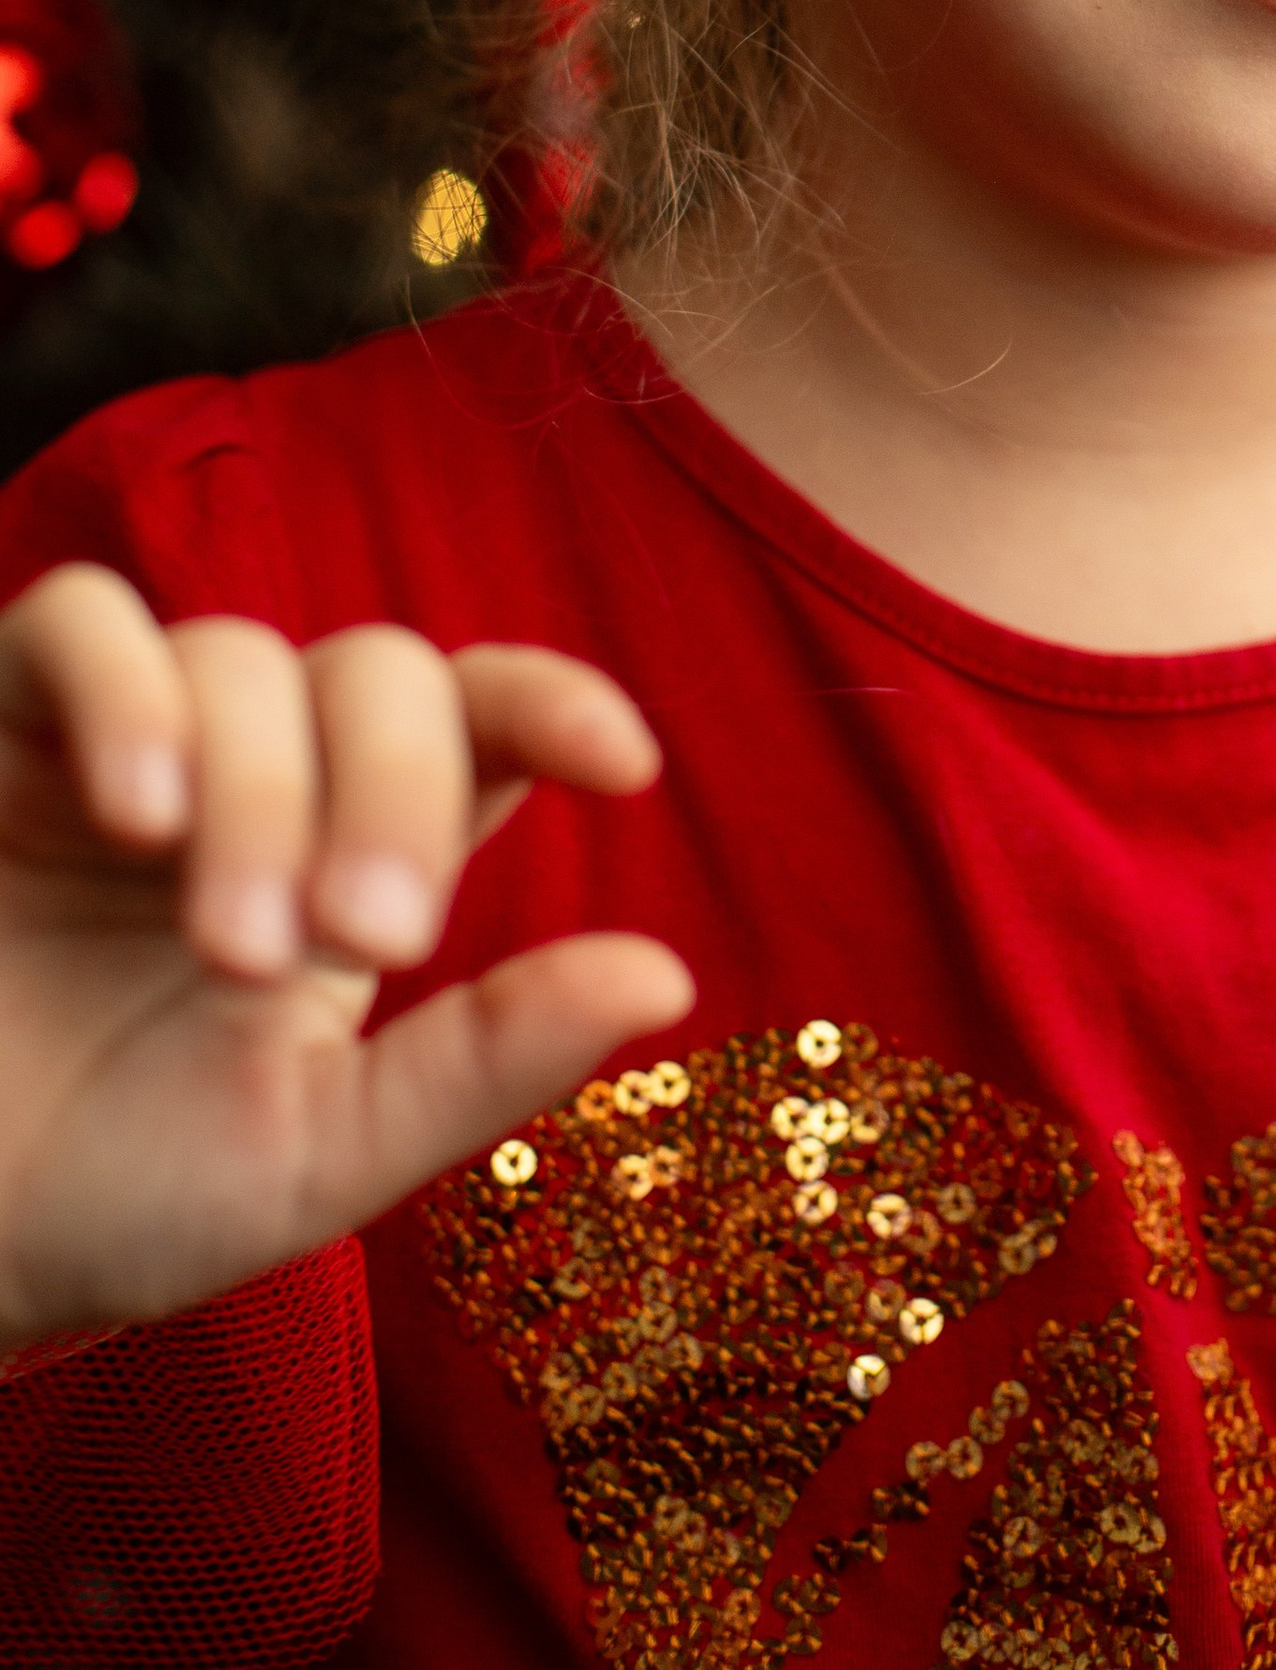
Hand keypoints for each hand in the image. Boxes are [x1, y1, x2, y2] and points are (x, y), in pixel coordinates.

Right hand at [0, 562, 692, 1353]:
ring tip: (228, 944)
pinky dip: (126, 690)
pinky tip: (137, 811)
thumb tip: (668, 973)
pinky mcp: (1, 730)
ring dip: (261, 789)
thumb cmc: (118, 1199)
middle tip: (359, 935)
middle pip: (380, 674)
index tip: (624, 763)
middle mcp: (257, 771)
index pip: (480, 717)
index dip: (557, 702)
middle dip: (391, 792)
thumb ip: (484, 1062)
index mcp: (353, 855)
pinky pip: (76, 618)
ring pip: (241, 652)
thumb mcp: (320, 1154)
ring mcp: (126, 739)